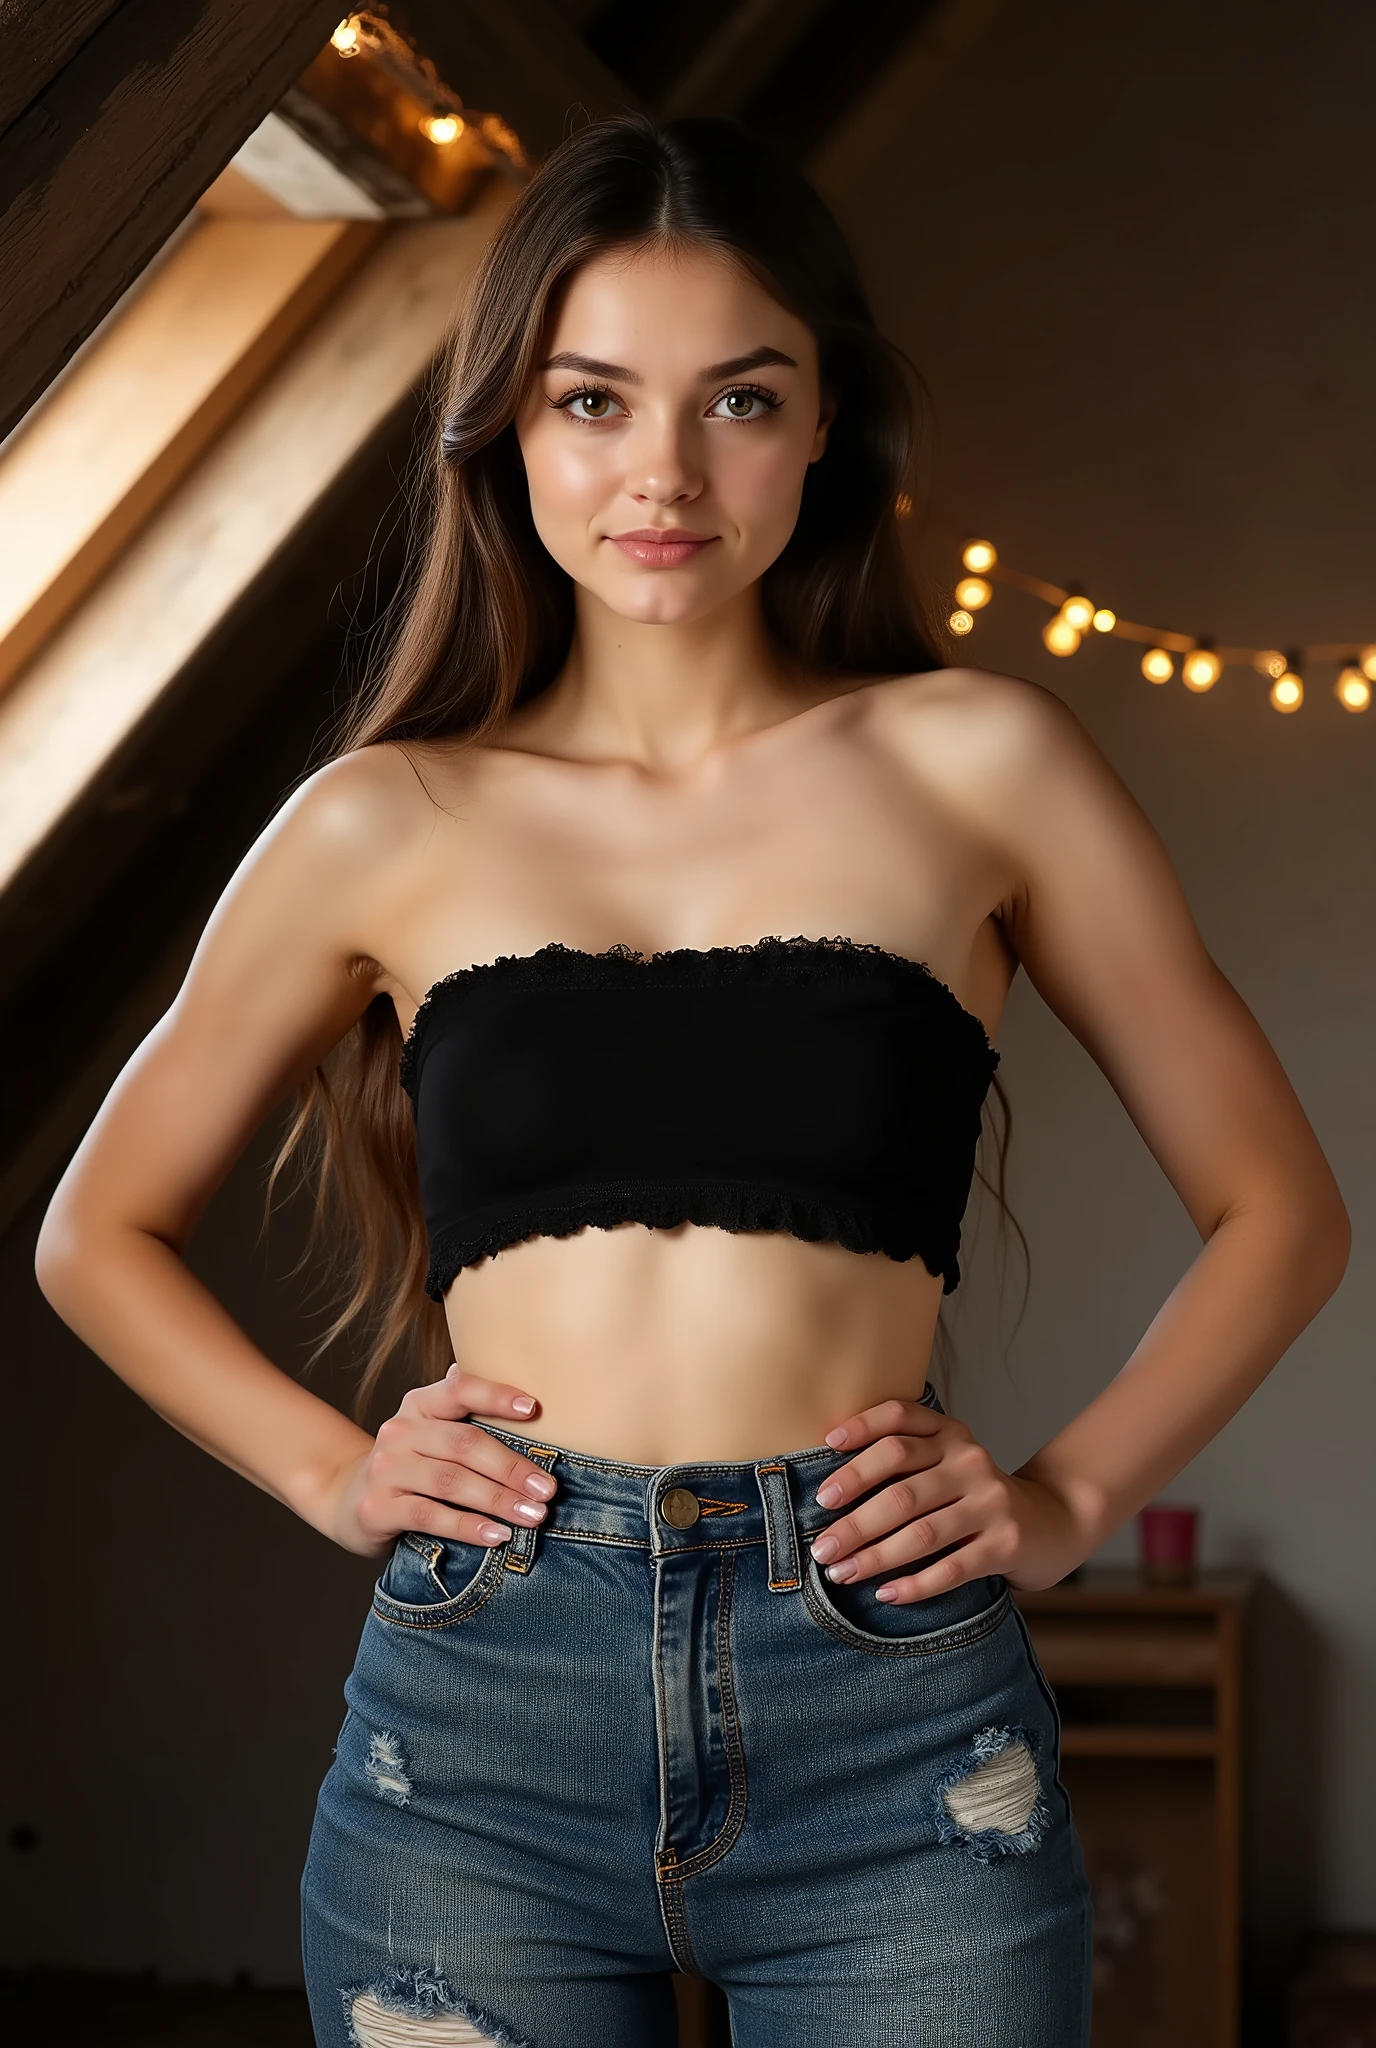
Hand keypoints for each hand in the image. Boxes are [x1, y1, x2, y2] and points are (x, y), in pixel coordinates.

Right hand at [331, 1366, 556, 1557]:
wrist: (348, 1499)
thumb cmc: (412, 1466)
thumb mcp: (433, 1437)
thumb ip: (470, 1424)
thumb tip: (533, 1411)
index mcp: (420, 1405)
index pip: (460, 1389)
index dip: (497, 1396)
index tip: (535, 1408)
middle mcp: (400, 1431)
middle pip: (465, 1444)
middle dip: (512, 1467)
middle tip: (547, 1488)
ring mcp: (386, 1469)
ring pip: (451, 1481)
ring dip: (498, 1500)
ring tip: (533, 1515)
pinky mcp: (378, 1507)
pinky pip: (431, 1515)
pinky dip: (468, 1526)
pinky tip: (496, 1535)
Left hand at [809, 1396, 1092, 1604]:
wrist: (1054, 1521)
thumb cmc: (976, 1495)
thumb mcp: (947, 1464)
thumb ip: (904, 1462)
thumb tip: (830, 1492)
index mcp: (950, 1433)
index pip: (900, 1419)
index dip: (862, 1428)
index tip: (825, 1446)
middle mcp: (970, 1461)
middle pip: (901, 1488)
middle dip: (854, 1520)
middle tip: (822, 1545)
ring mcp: (991, 1502)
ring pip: (921, 1532)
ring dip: (875, 1557)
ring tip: (841, 1573)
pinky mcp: (1007, 1543)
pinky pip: (952, 1568)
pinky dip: (915, 1584)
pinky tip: (886, 1594)